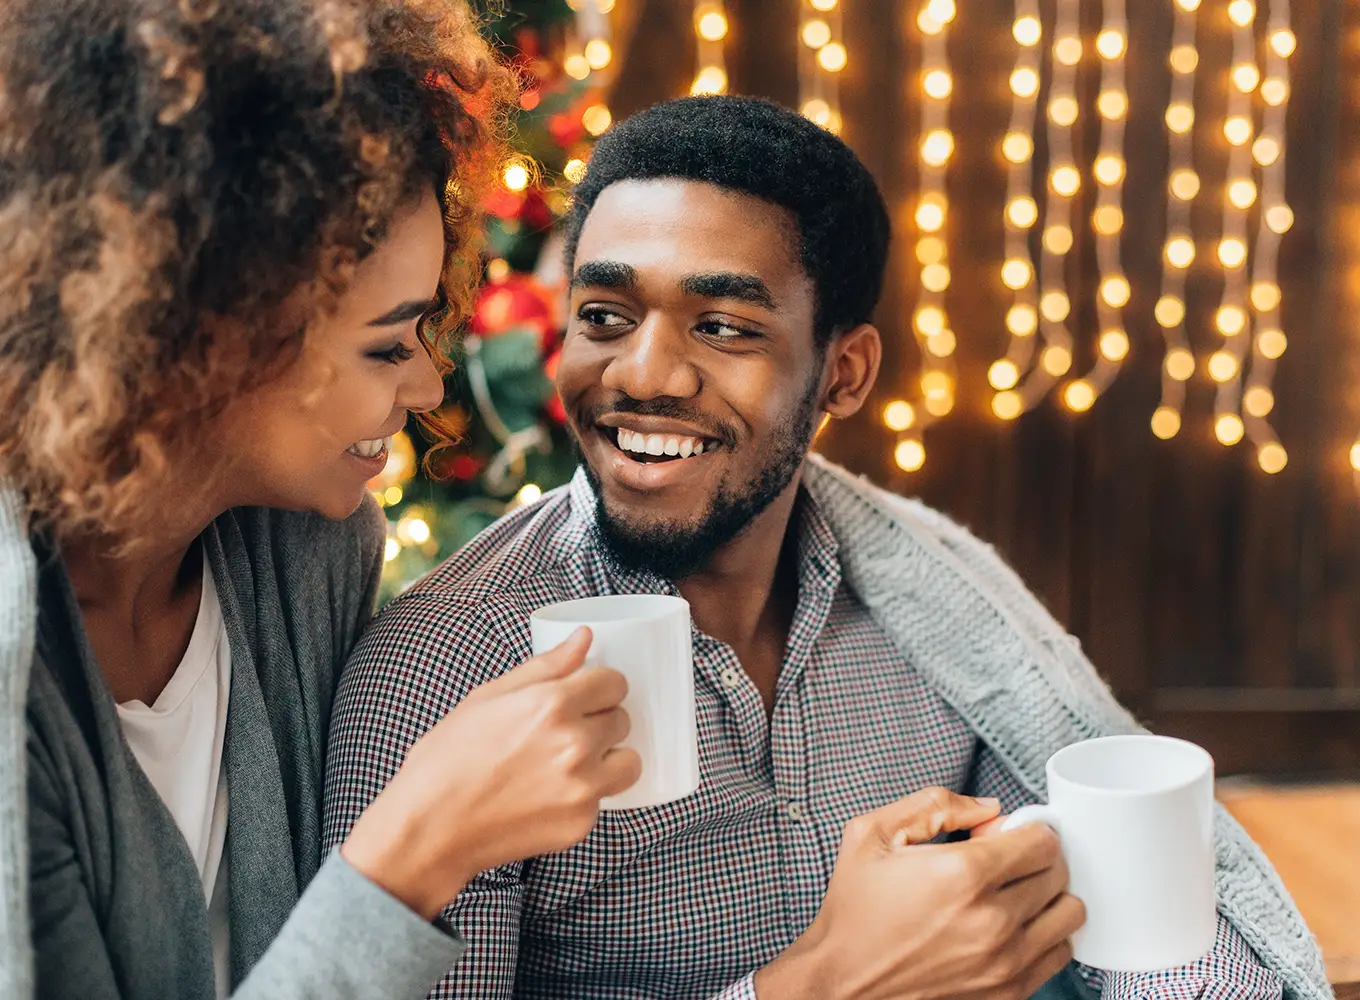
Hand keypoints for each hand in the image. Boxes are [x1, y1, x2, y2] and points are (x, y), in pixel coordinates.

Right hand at [342, 628, 641, 918]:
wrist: (431, 828)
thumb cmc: (449, 760)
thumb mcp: (489, 697)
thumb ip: (546, 666)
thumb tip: (584, 638)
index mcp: (552, 705)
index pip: (615, 682)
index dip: (600, 686)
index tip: (587, 695)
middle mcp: (574, 744)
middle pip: (622, 719)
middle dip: (600, 720)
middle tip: (566, 732)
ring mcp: (582, 787)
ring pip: (628, 761)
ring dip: (608, 758)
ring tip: (571, 763)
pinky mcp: (581, 823)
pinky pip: (604, 799)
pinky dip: (586, 795)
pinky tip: (550, 794)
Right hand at [754, 787, 1084, 999]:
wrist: (843, 981)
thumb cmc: (854, 912)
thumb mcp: (872, 835)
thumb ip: (933, 805)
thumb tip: (987, 808)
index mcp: (961, 874)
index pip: (1042, 840)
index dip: (1026, 827)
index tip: (1006, 833)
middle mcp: (991, 920)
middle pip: (1058, 872)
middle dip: (1037, 857)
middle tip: (1005, 859)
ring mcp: (1004, 961)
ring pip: (1069, 913)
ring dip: (1048, 895)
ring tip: (1014, 892)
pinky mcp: (1008, 991)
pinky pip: (1060, 953)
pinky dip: (1046, 934)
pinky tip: (1014, 924)